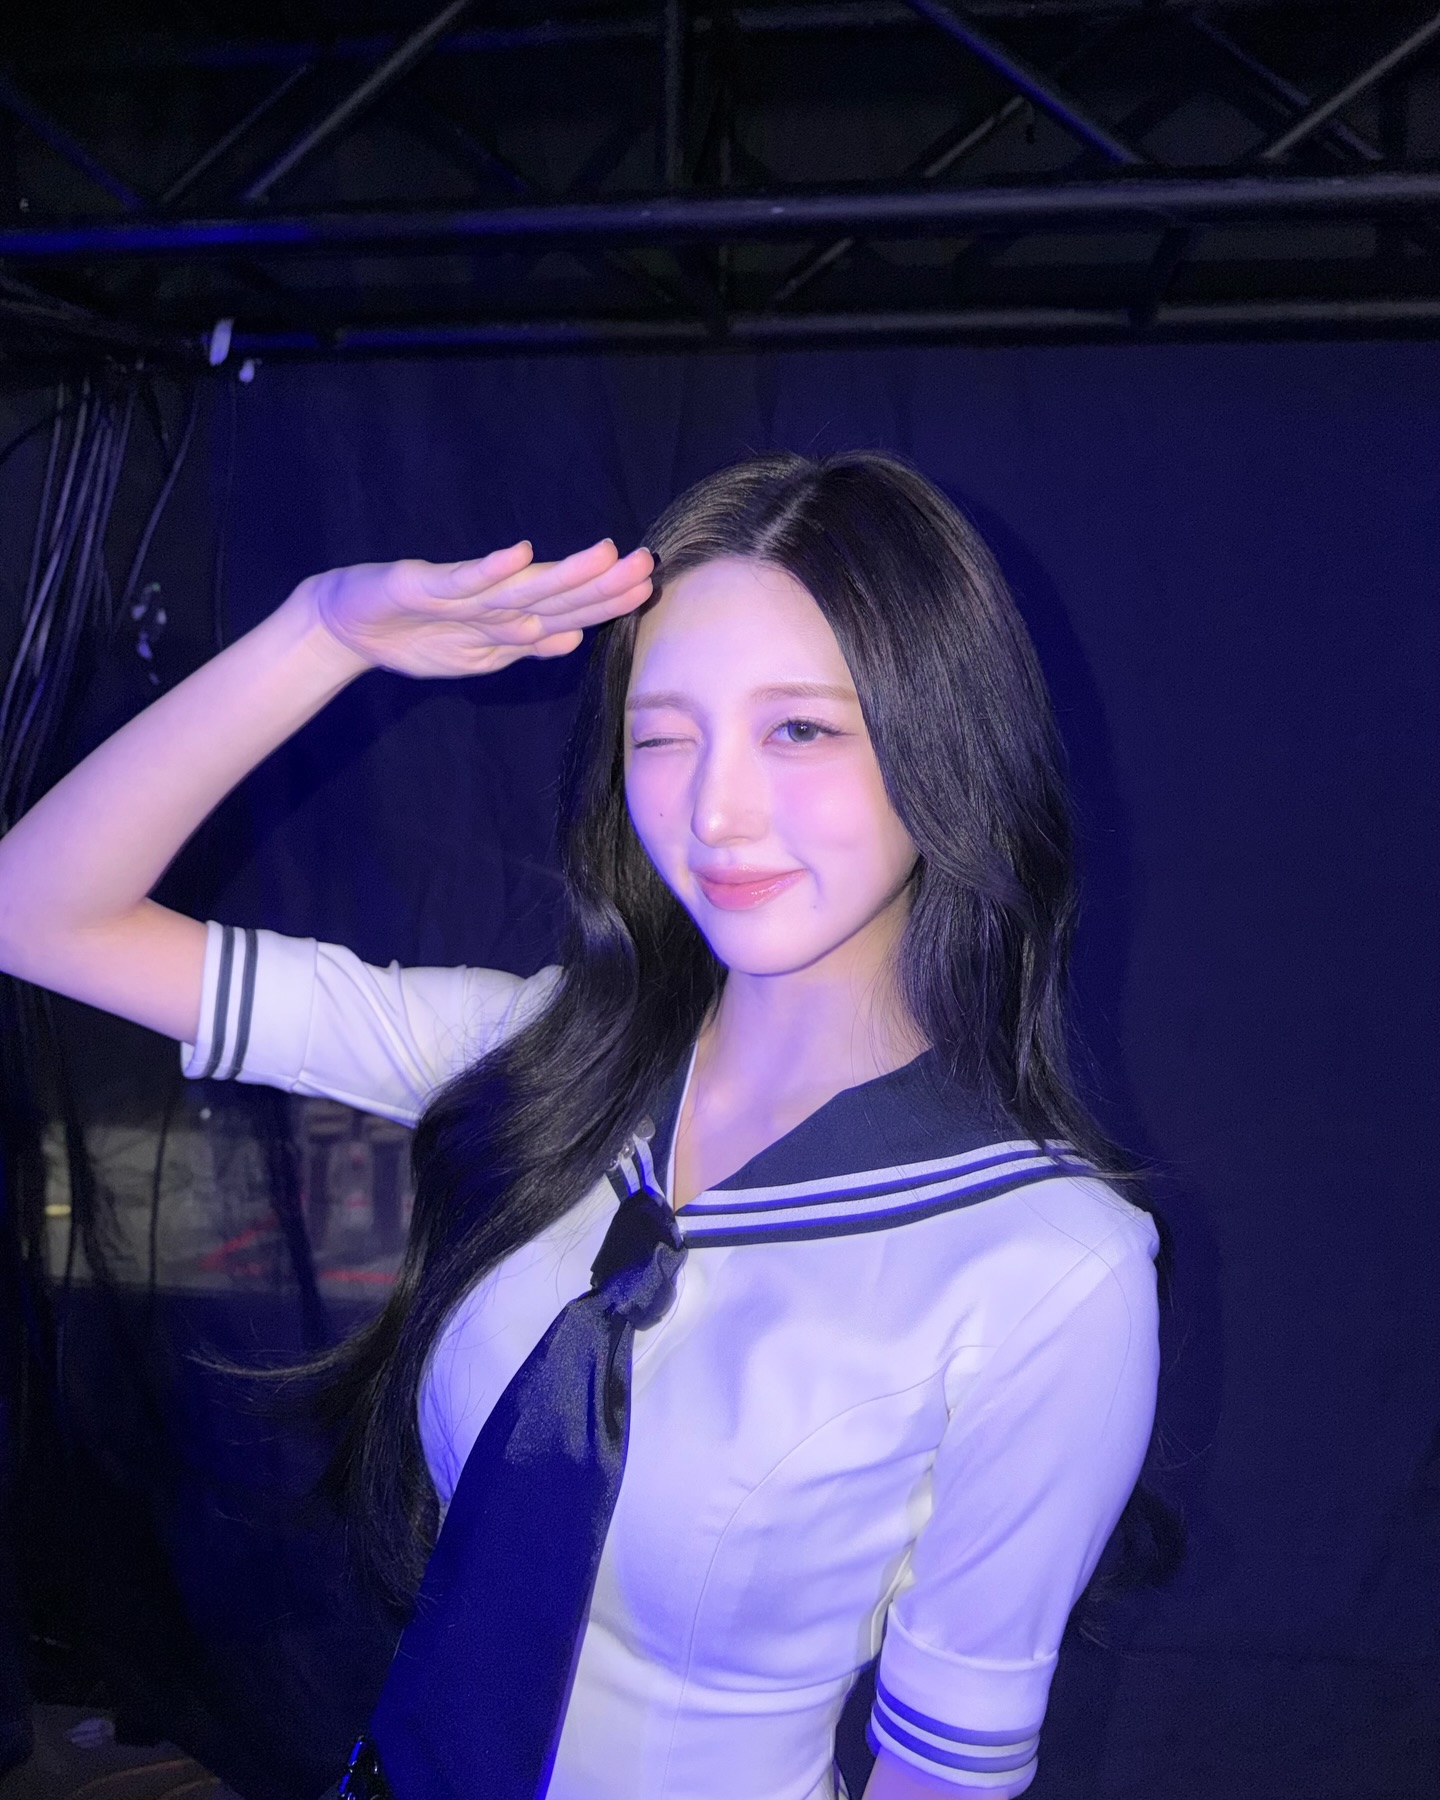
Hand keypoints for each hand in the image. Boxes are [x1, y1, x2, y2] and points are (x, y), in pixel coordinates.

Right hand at [296, 538, 654, 677]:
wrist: (345, 626)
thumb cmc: (415, 636)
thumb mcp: (477, 655)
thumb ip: (523, 646)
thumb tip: (572, 641)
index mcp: (506, 619)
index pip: (568, 612)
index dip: (606, 603)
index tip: (648, 588)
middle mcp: (491, 601)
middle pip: (557, 594)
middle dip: (601, 583)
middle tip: (646, 564)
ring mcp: (459, 593)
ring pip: (522, 585)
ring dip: (564, 572)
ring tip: (605, 554)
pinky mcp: (423, 585)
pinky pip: (463, 581)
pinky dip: (490, 569)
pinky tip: (519, 553)